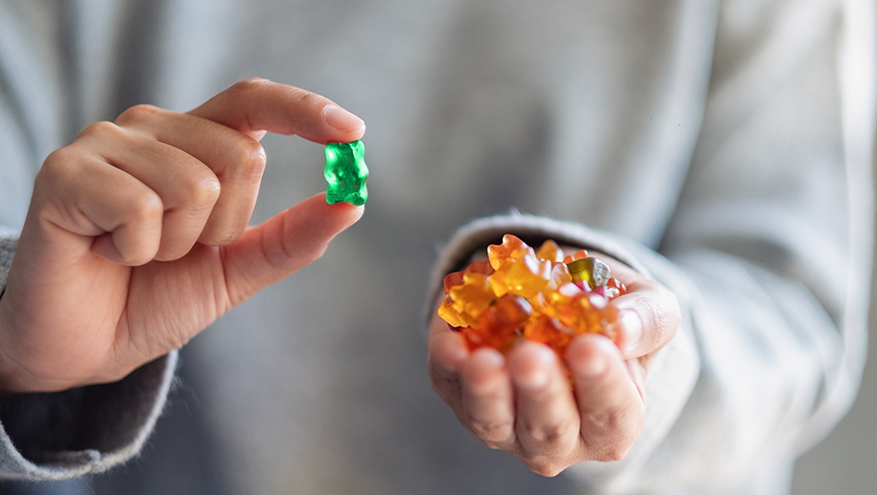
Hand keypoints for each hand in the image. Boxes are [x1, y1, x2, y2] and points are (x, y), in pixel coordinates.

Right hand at [0, 78, 365, 394]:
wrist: (85, 346)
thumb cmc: (155, 298)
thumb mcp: (238, 269)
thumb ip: (292, 237)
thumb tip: (352, 201)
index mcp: (195, 142)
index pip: (254, 101)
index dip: (305, 110)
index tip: (353, 134)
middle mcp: (152, 129)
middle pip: (241, 155)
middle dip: (225, 226)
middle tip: (178, 250)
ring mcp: (106, 143)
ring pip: (194, 185)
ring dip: (175, 244)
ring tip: (135, 253)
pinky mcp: (66, 170)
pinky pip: (141, 207)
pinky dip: (134, 250)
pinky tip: (105, 252)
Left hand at [428, 255, 678, 475]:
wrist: (557, 297)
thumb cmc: (610, 312)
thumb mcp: (647, 306)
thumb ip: (647, 319)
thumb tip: (622, 329)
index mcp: (613, 421)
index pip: (611, 413)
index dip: (601, 383)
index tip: (591, 346)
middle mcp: (559, 438)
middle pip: (547, 430)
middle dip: (538, 392)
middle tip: (531, 356)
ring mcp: (506, 425)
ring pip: (492, 422)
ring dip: (485, 392)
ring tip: (483, 360)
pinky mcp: (462, 397)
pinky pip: (450, 387)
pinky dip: (447, 365)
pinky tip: (449, 340)